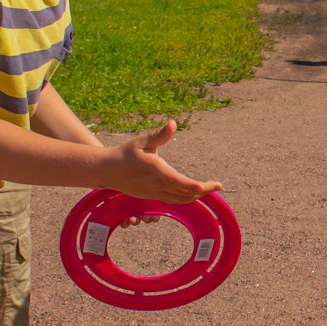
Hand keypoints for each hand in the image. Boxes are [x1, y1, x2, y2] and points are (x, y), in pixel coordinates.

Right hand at [103, 119, 222, 203]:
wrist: (108, 170)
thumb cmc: (126, 153)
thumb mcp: (142, 141)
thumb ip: (160, 134)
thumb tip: (173, 123)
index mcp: (154, 169)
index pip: (176, 181)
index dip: (192, 185)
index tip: (206, 185)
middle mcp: (155, 184)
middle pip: (183, 193)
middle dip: (202, 191)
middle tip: (218, 186)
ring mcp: (154, 193)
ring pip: (180, 200)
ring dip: (196, 196)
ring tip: (210, 189)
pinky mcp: (153, 197)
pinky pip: (174, 201)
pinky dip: (187, 198)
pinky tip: (195, 192)